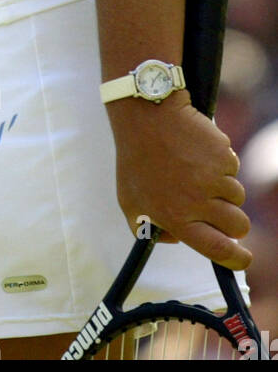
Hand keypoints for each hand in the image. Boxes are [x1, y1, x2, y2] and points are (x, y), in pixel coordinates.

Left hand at [109, 89, 251, 269]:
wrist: (146, 113)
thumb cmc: (136, 157)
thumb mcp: (129, 201)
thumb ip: (147, 229)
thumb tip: (175, 240)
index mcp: (175, 218)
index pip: (217, 249)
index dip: (236, 258)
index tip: (243, 258)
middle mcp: (198, 202)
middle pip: (238, 226)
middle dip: (234, 223)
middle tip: (219, 209)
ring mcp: (213, 178)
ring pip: (238, 195)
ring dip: (224, 188)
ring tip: (197, 171)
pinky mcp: (223, 156)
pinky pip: (233, 168)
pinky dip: (220, 162)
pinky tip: (198, 151)